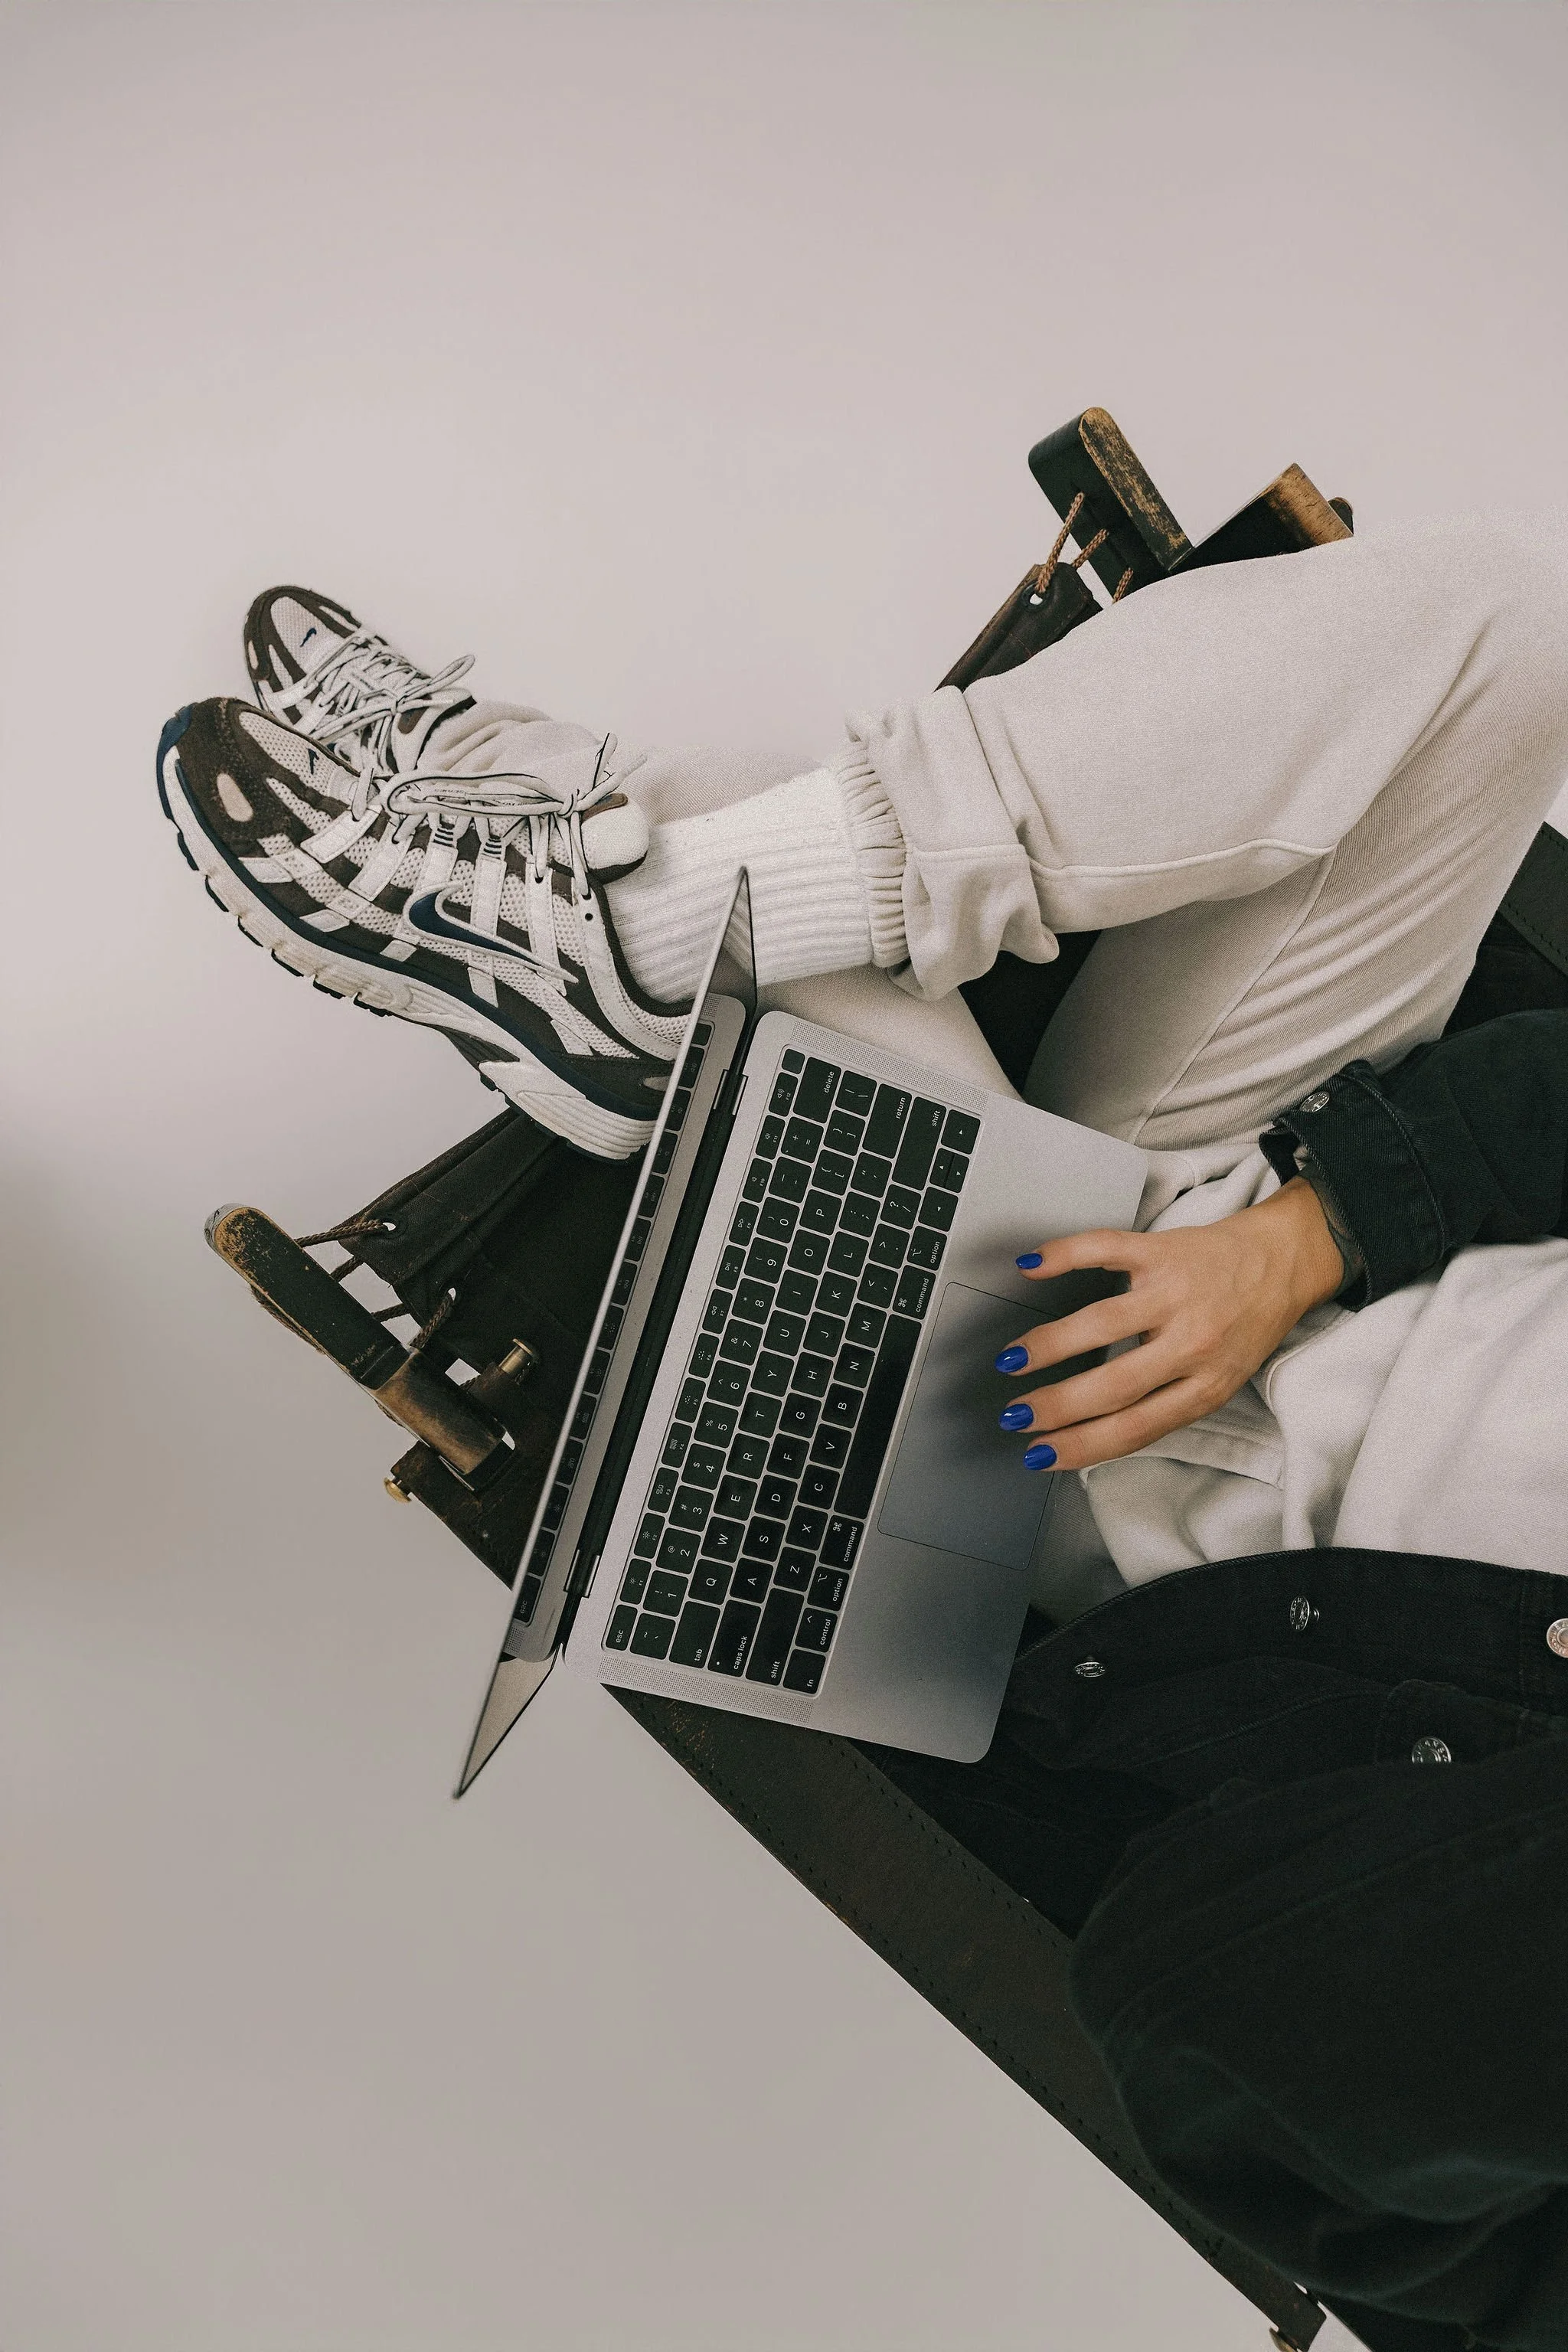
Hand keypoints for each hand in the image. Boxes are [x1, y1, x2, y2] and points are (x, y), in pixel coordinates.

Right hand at [996, 1178, 1345, 1471]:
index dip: (1081, 1445)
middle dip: (1056, 1406)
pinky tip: (1032, 1268)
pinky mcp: (1163, 1250)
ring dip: (1049, 1345)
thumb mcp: (1218, 1379)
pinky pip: (1105, 1250)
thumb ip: (1166, 1404)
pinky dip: (1064, 1256)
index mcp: (1206, 1385)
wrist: (1284, 1261)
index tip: (1040, 1454)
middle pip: (1113, 1384)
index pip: (1134, 1427)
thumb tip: (1094, 1433)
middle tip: (1017, 1414)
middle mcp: (1192, 1342)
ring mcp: (1176, 1293)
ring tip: (1013, 1360)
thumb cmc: (1245, 1324)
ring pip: (1102, 1324)